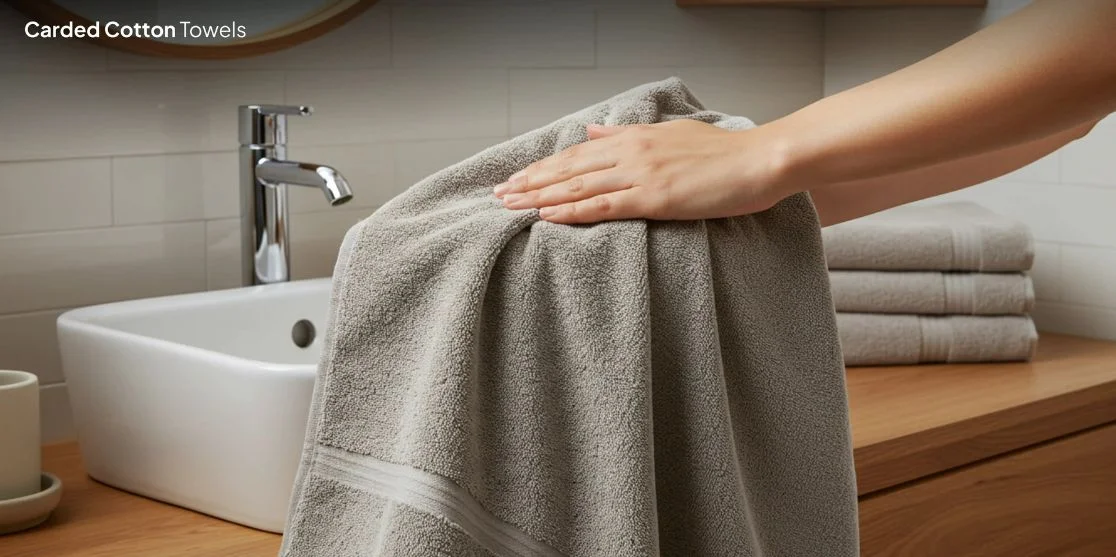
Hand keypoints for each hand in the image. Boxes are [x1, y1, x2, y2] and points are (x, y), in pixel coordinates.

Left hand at [493, 119, 792, 223]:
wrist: (761, 161)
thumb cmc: (724, 153)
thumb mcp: (672, 134)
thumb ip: (628, 136)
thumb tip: (592, 133)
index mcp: (635, 139)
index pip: (577, 154)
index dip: (544, 167)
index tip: (518, 178)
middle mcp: (631, 153)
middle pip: (568, 169)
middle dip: (530, 182)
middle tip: (499, 195)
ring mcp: (641, 175)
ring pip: (578, 186)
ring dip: (540, 197)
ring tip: (510, 207)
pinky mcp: (654, 198)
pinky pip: (602, 206)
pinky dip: (571, 211)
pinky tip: (548, 217)